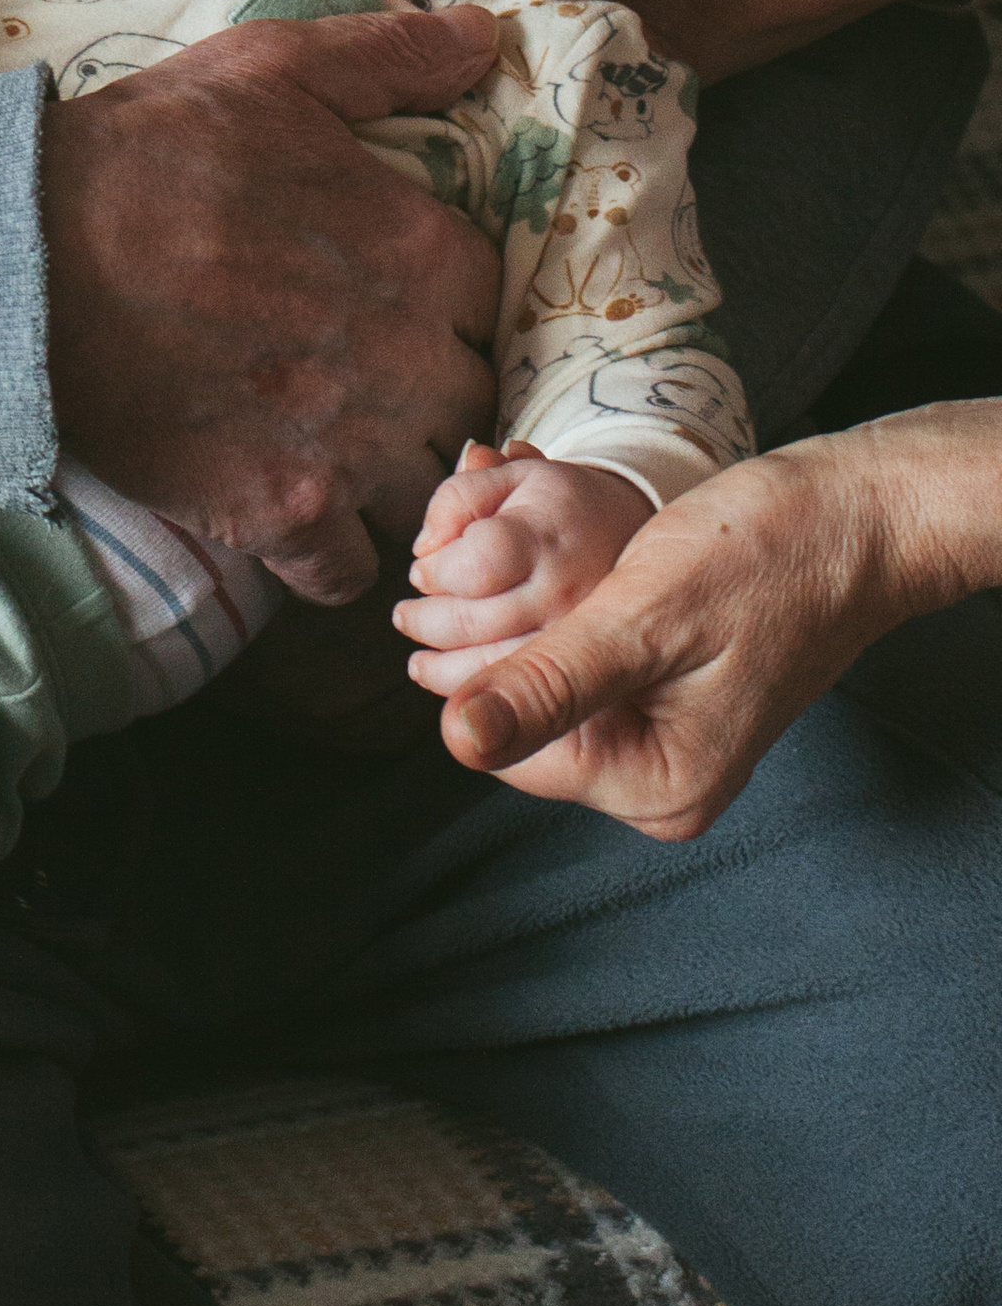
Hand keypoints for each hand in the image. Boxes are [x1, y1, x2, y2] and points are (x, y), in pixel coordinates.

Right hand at [41, 6, 500, 608]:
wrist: (24, 253)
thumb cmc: (148, 151)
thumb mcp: (273, 67)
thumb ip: (392, 55)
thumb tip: (488, 36)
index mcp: (422, 249)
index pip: (492, 304)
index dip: (445, 306)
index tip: (394, 305)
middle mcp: (408, 355)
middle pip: (473, 404)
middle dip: (429, 396)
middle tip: (363, 382)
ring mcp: (349, 442)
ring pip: (427, 494)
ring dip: (394, 482)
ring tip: (335, 454)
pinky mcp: (279, 510)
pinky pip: (349, 571)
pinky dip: (331, 555)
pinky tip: (293, 512)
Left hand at [393, 439, 651, 690]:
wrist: (638, 540)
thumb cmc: (560, 507)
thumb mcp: (513, 477)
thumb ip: (460, 498)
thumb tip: (425, 546)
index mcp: (548, 536)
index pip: (478, 561)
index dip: (438, 569)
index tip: (423, 572)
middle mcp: (569, 593)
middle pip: (475, 622)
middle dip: (426, 621)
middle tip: (405, 616)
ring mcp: (583, 643)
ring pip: (492, 671)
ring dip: (441, 671)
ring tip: (419, 663)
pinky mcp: (594, 684)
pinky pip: (526, 709)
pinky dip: (482, 699)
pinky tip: (456, 684)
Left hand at [423, 426, 947, 840]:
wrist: (855, 518)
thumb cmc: (764, 557)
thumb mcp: (643, 618)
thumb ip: (551, 685)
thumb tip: (457, 741)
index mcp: (658, 787)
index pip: (508, 744)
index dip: (472, 657)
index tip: (451, 566)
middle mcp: (662, 784)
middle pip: (527, 718)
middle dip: (503, 625)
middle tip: (505, 524)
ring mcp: (668, 742)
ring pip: (550, 682)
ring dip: (532, 608)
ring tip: (540, 529)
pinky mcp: (670, 697)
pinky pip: (586, 661)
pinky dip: (567, 605)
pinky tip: (581, 555)